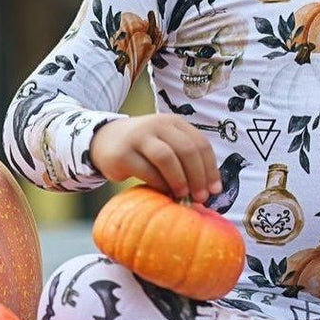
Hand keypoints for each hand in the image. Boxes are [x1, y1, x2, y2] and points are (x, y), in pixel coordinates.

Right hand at [90, 114, 222, 203]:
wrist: (105, 140)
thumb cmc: (144, 148)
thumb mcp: (166, 144)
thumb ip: (184, 159)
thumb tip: (208, 189)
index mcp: (174, 122)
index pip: (200, 143)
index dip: (210, 169)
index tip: (215, 190)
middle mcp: (158, 125)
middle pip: (186, 150)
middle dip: (198, 176)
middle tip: (201, 197)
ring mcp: (139, 137)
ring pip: (167, 158)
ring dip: (179, 179)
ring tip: (183, 196)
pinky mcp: (123, 153)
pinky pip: (146, 171)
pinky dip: (159, 184)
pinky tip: (164, 193)